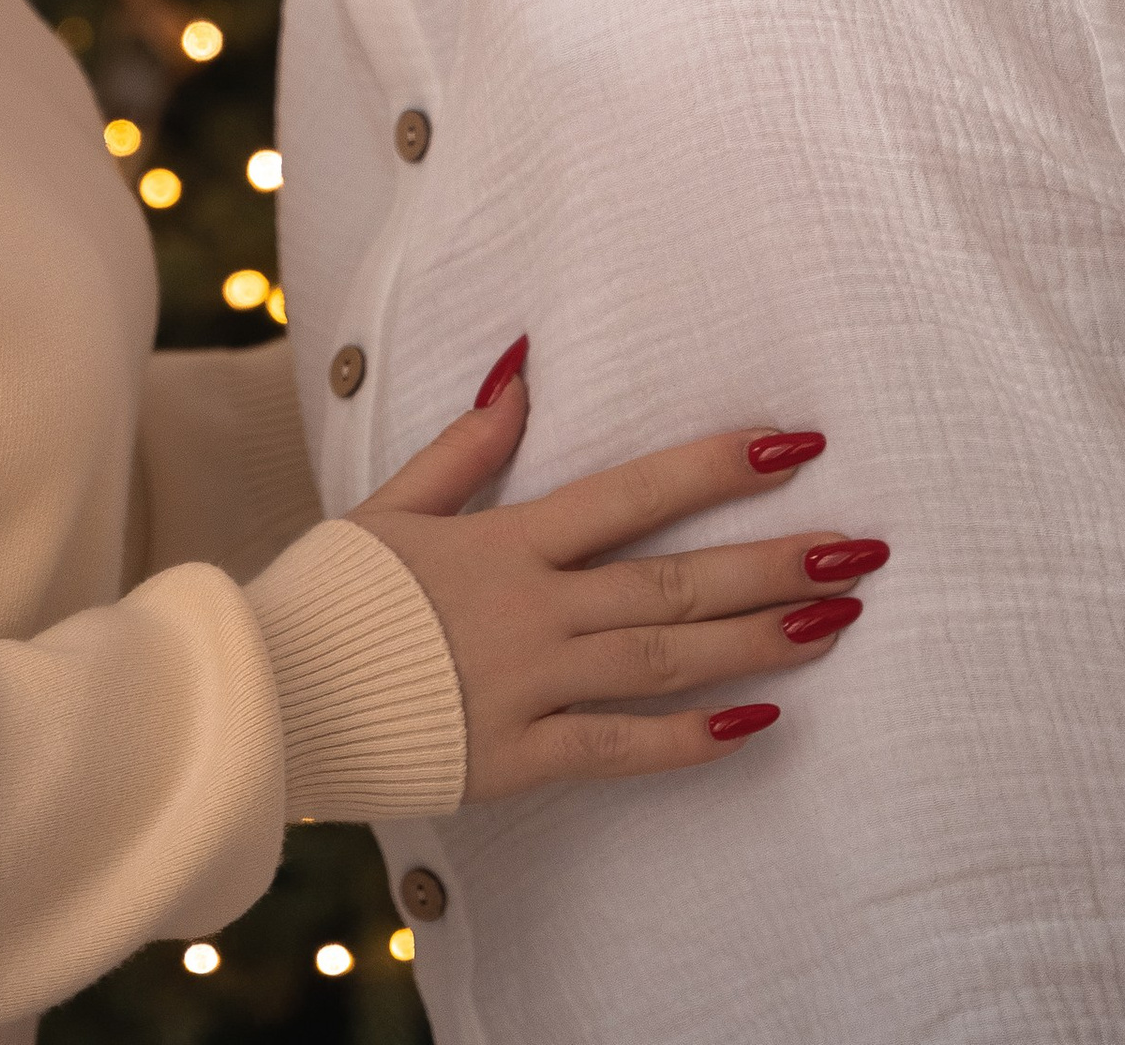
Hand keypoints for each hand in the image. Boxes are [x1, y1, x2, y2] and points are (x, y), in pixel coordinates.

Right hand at [353, 374, 874, 795]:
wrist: (266, 694)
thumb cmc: (329, 595)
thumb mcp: (390, 503)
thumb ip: (468, 445)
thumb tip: (524, 366)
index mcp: (501, 541)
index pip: (631, 493)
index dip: (715, 467)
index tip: (792, 443)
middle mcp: (528, 610)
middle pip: (672, 583)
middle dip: (772, 563)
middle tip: (859, 549)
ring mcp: (527, 687)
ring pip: (664, 662)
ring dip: (756, 641)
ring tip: (834, 621)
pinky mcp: (517, 758)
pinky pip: (620, 748)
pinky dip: (689, 739)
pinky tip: (758, 723)